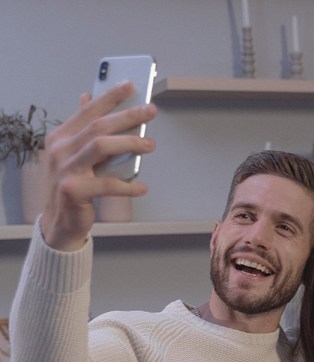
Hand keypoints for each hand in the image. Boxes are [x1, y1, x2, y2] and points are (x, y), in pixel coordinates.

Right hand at [40, 81, 156, 250]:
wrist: (60, 221)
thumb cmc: (74, 185)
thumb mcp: (77, 155)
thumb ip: (86, 131)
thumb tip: (89, 98)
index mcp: (61, 137)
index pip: (88, 110)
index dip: (110, 97)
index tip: (131, 85)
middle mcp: (60, 149)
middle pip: (98, 126)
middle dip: (127, 116)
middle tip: (150, 111)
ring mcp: (65, 169)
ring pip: (101, 147)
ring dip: (129, 143)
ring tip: (150, 145)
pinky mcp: (73, 190)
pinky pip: (106, 184)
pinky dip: (127, 186)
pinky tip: (141, 187)